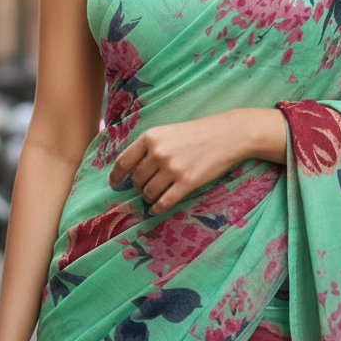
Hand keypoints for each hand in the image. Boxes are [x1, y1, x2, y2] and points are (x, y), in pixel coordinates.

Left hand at [108, 109, 284, 214]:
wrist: (227, 134)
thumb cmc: (197, 133)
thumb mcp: (168, 132)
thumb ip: (149, 148)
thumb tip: (130, 171)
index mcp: (151, 137)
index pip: (124, 161)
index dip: (116, 175)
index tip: (113, 184)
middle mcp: (158, 152)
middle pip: (136, 180)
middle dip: (139, 186)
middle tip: (147, 186)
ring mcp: (172, 168)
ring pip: (148, 193)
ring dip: (149, 197)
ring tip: (156, 195)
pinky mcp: (186, 182)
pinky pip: (163, 202)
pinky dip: (157, 208)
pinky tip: (157, 208)